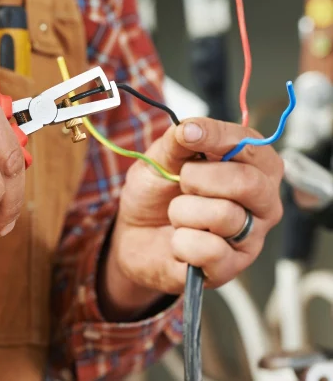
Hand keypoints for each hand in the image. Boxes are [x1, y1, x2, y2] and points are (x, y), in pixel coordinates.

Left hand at [99, 118, 283, 319]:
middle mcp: (262, 202)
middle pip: (248, 183)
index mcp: (251, 166)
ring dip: (183, 211)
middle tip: (182, 181)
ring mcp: (250, 237)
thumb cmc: (157, 191)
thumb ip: (177, 141)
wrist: (134, 234)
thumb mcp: (160, 158)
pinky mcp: (231, 268)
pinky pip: (211, 251)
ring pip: (225, 216)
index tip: (187, 134)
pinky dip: (182, 242)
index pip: (251, 145)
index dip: (218, 136)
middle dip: (200, 178)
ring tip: (177, 214)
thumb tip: (191, 129)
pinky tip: (178, 241)